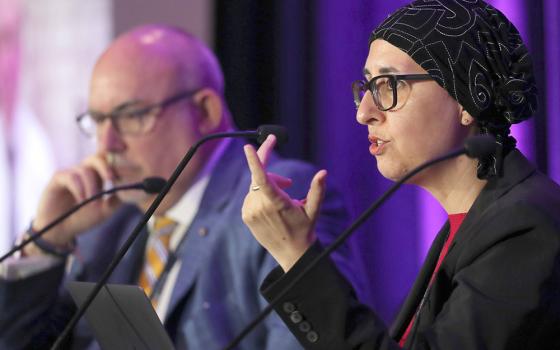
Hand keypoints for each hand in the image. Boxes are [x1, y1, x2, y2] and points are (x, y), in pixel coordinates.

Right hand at [25, 153, 120, 255]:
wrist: (61, 231)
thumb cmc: (83, 218)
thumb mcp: (106, 209)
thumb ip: (118, 198)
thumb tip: (132, 187)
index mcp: (97, 177)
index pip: (107, 161)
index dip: (116, 162)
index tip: (123, 170)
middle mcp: (84, 172)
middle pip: (96, 157)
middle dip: (105, 166)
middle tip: (111, 179)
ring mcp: (71, 174)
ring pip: (85, 170)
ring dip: (91, 186)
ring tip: (91, 202)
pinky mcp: (58, 178)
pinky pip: (71, 176)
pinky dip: (79, 188)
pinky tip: (80, 200)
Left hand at [241, 135, 326, 271]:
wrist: (291, 253)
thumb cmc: (305, 229)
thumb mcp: (313, 210)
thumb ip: (318, 190)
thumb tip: (323, 173)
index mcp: (276, 202)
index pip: (262, 177)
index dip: (255, 160)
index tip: (248, 147)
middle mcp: (260, 207)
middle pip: (260, 176)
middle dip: (275, 174)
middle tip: (290, 183)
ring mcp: (251, 212)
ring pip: (255, 185)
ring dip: (269, 185)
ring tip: (283, 198)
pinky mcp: (246, 216)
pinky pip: (251, 196)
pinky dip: (261, 194)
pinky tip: (272, 207)